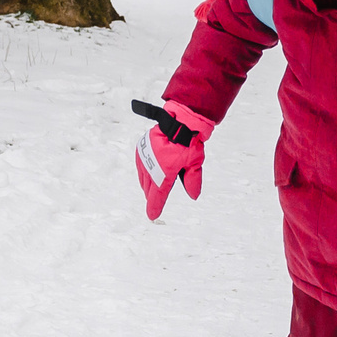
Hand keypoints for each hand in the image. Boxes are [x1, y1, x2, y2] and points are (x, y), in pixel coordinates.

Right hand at [132, 99, 212, 219]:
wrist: (179, 120)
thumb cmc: (189, 141)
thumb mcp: (195, 163)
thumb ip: (193, 180)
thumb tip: (193, 195)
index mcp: (164, 172)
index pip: (158, 195)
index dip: (154, 207)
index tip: (152, 216)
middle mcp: (151, 166)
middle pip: (149, 188)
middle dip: (153, 194)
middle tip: (156, 200)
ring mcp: (144, 158)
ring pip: (144, 178)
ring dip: (148, 184)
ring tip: (154, 186)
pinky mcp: (141, 150)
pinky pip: (141, 167)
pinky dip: (145, 172)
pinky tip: (151, 173)